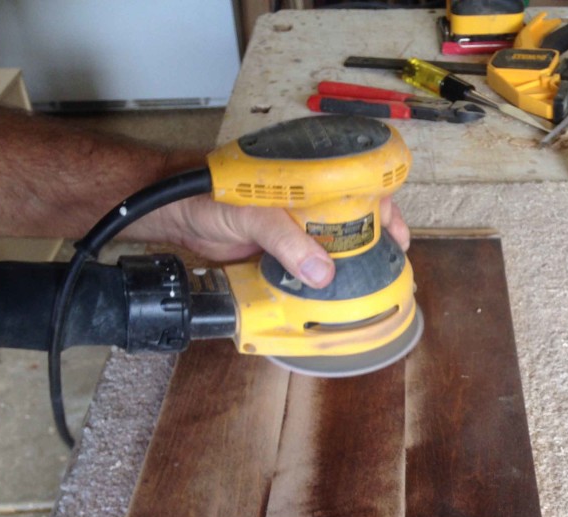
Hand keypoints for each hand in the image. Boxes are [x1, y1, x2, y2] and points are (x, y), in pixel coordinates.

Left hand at [139, 196, 409, 289]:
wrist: (171, 214)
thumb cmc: (206, 193)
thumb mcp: (252, 212)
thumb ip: (285, 239)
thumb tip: (322, 272)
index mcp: (306, 173)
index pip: (357, 182)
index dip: (383, 207)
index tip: (397, 234)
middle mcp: (306, 196)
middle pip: (352, 217)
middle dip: (372, 240)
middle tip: (389, 266)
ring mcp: (293, 225)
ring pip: (331, 243)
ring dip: (349, 263)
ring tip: (369, 284)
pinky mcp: (279, 250)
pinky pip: (307, 264)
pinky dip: (321, 278)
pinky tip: (332, 292)